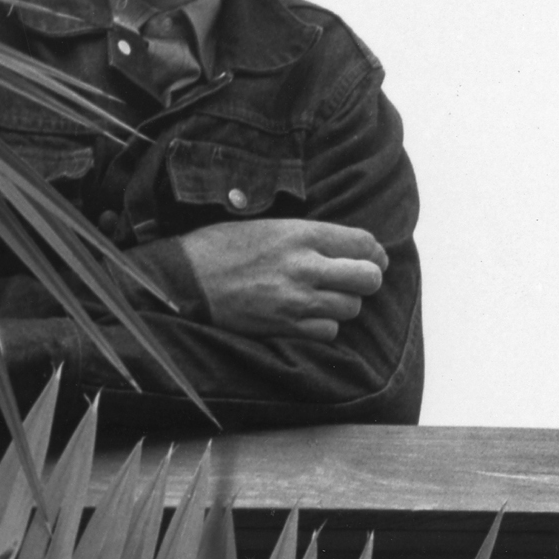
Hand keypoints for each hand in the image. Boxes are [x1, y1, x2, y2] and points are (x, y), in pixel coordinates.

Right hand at [174, 218, 387, 339]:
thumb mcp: (268, 226)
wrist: (183, 279)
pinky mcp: (286, 327)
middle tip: (354, 279)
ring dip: (343, 304)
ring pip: (351, 308)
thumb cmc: (222, 248)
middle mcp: (305, 267)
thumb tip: (349, 247)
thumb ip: (310, 236)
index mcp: (301, 235)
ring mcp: (297, 300)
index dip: (374, 252)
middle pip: (369, 278)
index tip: (371, 257)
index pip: (365, 243)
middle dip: (368, 279)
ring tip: (322, 297)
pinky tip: (306, 316)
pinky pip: (328, 332)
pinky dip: (323, 327)